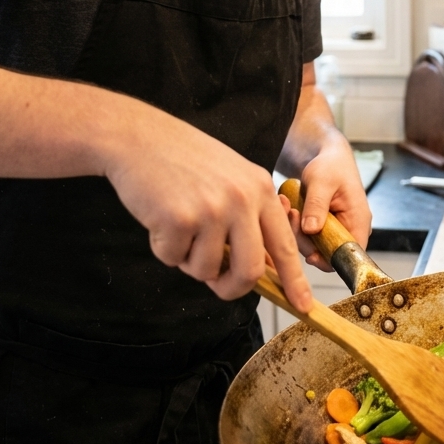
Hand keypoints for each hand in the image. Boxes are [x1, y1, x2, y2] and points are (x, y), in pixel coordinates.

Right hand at [102, 102, 312, 311]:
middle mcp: (242, 199)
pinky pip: (173, 259)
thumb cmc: (184, 159)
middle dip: (231, 288)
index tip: (303, 305)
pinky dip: (163, 248)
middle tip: (216, 284)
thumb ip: (249, 217)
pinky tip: (159, 217)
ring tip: (178, 225)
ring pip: (206, 270)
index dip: (294, 280)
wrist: (139, 137)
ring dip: (188, 260)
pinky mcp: (179, 219)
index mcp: (260, 189)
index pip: (284, 244)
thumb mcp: (232, 177)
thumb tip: (258, 269)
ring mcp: (211, 209)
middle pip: (249, 272)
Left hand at [286, 129, 370, 269]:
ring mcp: (335, 230)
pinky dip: (295, 226)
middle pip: (327, 253)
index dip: (329, 260)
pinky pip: (307, 237)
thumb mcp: (322, 181)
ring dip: (297, 231)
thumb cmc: (330, 165)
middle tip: (291, 214)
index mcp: (358, 221)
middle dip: (305, 239)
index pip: (349, 255)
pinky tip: (288, 208)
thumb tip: (311, 230)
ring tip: (288, 206)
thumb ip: (317, 205)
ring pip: (313, 246)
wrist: (325, 156)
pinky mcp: (322, 228)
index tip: (308, 253)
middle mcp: (349, 229)